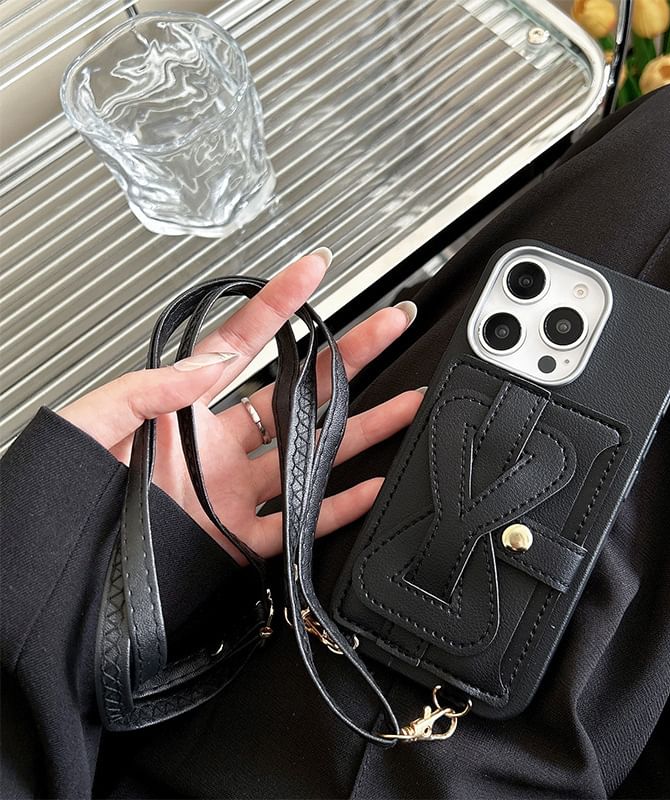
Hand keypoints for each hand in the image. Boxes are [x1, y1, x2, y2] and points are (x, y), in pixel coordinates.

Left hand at [58, 249, 420, 562]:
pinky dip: (338, 507)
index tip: (313, 271)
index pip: (242, 345)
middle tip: (387, 327)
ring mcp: (234, 492)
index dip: (280, 305)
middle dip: (349, 354)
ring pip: (314, 455)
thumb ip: (145, 389)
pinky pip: (299, 523)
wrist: (63, 575)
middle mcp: (219, 446)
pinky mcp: (239, 541)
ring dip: (364, 428)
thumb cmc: (66, 496)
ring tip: (406, 402)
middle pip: (299, 392)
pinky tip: (371, 484)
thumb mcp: (92, 424)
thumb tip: (204, 365)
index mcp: (184, 411)